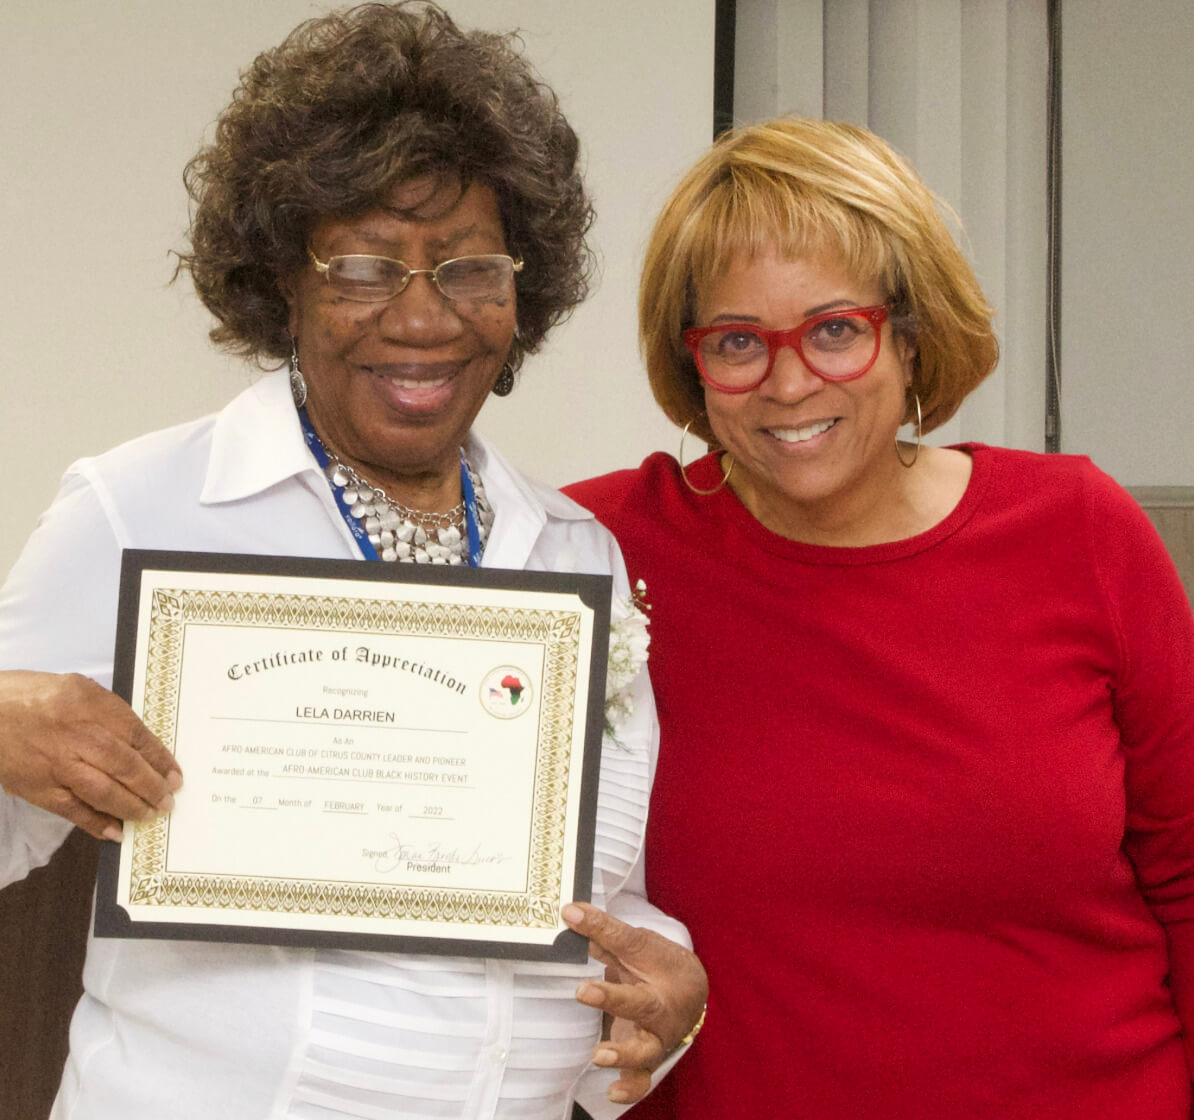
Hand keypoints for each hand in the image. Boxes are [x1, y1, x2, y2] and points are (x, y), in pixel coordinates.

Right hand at [0, 671, 180, 840]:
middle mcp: (79, 736)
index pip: (139, 737)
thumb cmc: (35, 697)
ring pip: (105, 792)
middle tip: (168, 800)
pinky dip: (97, 824)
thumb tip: (141, 745)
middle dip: (153, 787)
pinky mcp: (39, 788)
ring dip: (132, 807)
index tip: (175, 775)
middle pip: (126, 766)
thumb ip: (111, 714)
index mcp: (93, 706)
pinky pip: (74, 811)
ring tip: (151, 814)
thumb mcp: (80, 690)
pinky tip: (117, 832)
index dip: (161, 760)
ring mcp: (59, 765)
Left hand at [564, 901, 707, 1103]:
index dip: (602, 932)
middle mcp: (660, 1008)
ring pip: (645, 1051)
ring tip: (599, 1056)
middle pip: (640, 1004)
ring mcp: (655, 1037)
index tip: (573, 918)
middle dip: (613, 998)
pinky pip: (641, 1080)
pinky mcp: (645, 1059)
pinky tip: (610, 1092)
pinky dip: (629, 1088)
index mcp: (659, 968)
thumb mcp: (638, 944)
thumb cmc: (659, 965)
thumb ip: (604, 932)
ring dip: (623, 1054)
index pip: (629, 948)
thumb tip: (569, 912)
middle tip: (584, 991)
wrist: (692, 993)